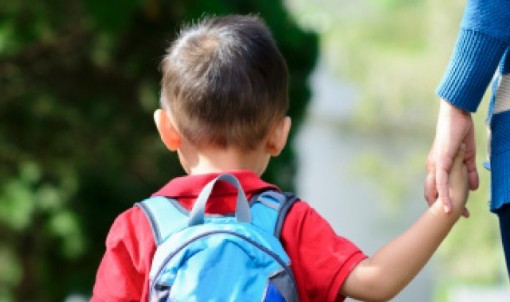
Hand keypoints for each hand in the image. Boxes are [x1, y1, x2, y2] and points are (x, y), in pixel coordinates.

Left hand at [424, 100, 477, 214]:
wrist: (456, 115)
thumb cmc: (459, 133)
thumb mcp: (467, 156)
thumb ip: (469, 172)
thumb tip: (474, 187)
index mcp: (438, 167)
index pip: (440, 189)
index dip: (446, 202)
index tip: (457, 213)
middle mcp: (433, 168)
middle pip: (435, 193)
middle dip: (444, 207)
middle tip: (458, 218)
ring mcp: (435, 165)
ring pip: (437, 190)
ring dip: (444, 205)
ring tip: (451, 218)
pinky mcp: (440, 161)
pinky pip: (441, 182)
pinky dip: (444, 195)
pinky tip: (446, 207)